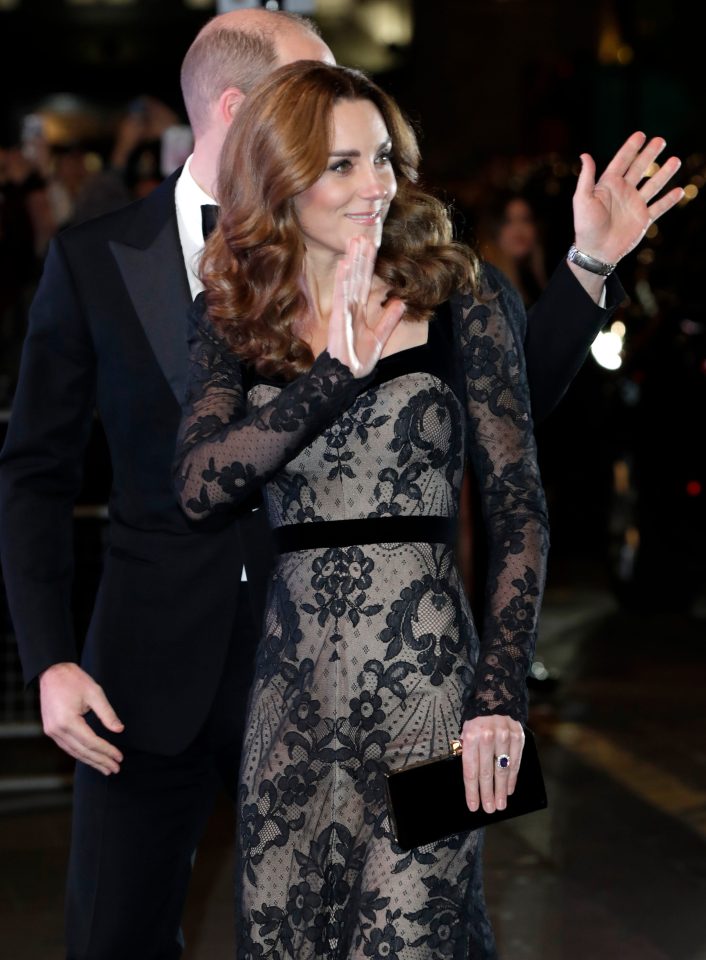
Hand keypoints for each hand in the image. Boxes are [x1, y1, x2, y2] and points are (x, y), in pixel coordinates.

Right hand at [39, 662, 123, 775]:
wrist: (52, 672)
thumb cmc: (74, 679)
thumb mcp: (95, 693)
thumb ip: (107, 714)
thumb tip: (119, 730)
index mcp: (68, 721)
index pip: (91, 742)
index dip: (107, 751)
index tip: (119, 757)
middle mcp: (57, 730)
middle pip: (82, 751)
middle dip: (100, 761)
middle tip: (115, 769)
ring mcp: (52, 732)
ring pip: (74, 752)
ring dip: (90, 761)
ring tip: (105, 769)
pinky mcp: (51, 730)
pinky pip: (67, 747)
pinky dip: (80, 754)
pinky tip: (90, 758)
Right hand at [327, 236, 405, 377]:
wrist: (346, 376)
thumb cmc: (359, 360)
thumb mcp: (379, 338)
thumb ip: (389, 320)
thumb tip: (400, 302)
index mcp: (360, 310)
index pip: (365, 283)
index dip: (369, 266)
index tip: (371, 246)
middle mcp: (351, 307)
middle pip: (357, 277)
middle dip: (360, 257)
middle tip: (361, 235)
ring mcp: (344, 311)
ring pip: (349, 281)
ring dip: (352, 262)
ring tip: (354, 243)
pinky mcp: (339, 318)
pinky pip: (342, 296)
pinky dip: (343, 280)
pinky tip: (345, 265)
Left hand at [460, 714, 524, 813]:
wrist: (495, 695)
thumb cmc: (476, 719)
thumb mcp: (466, 731)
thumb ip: (467, 751)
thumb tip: (471, 779)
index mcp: (470, 736)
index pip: (471, 770)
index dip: (472, 790)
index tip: (473, 806)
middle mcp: (488, 736)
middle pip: (487, 772)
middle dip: (487, 794)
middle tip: (488, 810)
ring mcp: (504, 736)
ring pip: (503, 769)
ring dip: (501, 790)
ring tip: (499, 805)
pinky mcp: (518, 736)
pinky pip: (515, 761)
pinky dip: (512, 777)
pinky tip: (509, 789)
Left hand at [572, 131, 683, 264]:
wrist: (595, 252)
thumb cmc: (585, 226)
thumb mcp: (582, 199)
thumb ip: (586, 177)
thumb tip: (585, 154)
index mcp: (608, 185)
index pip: (621, 161)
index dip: (631, 148)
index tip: (641, 134)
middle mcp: (623, 192)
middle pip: (639, 168)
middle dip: (649, 154)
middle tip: (660, 140)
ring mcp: (634, 205)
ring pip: (653, 185)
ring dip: (664, 173)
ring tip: (675, 160)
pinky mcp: (643, 220)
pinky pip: (659, 207)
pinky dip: (669, 200)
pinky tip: (679, 190)